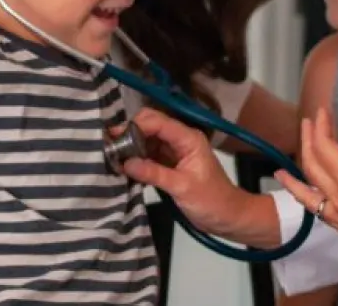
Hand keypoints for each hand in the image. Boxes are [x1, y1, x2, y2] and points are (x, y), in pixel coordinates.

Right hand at [117, 108, 279, 246]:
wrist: (227, 217)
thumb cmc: (212, 201)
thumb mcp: (182, 187)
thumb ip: (154, 173)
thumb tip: (126, 163)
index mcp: (188, 138)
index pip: (157, 121)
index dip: (135, 126)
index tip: (115, 138)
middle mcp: (180, 140)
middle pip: (149, 127)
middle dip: (130, 135)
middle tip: (110, 149)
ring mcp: (174, 152)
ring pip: (146, 141)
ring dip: (131, 148)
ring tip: (112, 159)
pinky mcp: (168, 165)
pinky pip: (148, 157)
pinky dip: (136, 161)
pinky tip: (123, 168)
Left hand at [275, 109, 337, 275]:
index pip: (325, 148)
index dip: (320, 127)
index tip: (322, 113)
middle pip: (312, 167)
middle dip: (307, 142)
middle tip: (308, 124)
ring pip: (307, 194)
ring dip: (294, 178)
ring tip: (279, 171)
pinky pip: (317, 211)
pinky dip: (306, 200)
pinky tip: (303, 195)